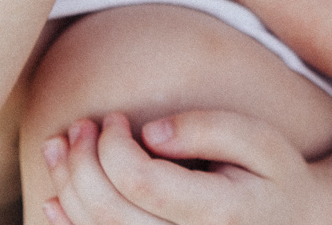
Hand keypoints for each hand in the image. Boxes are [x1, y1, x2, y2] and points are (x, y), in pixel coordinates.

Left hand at [42, 113, 331, 224]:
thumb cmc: (274, 178)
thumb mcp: (259, 141)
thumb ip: (208, 128)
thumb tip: (150, 133)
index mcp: (219, 214)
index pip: (140, 181)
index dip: (113, 145)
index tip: (116, 118)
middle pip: (108, 211)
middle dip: (82, 161)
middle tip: (82, 125)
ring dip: (68, 188)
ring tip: (62, 146)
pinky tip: (57, 196)